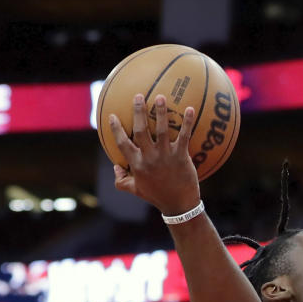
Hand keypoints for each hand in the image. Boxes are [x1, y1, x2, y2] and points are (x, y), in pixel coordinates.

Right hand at [109, 94, 200, 215]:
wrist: (179, 205)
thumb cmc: (157, 196)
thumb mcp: (136, 190)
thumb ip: (121, 180)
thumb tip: (114, 167)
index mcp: (136, 164)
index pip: (122, 143)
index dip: (116, 129)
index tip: (112, 115)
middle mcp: (149, 158)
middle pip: (140, 130)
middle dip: (138, 112)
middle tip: (139, 96)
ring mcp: (166, 156)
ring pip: (161, 130)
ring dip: (161, 112)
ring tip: (161, 97)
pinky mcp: (181, 156)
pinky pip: (184, 136)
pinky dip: (187, 122)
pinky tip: (190, 109)